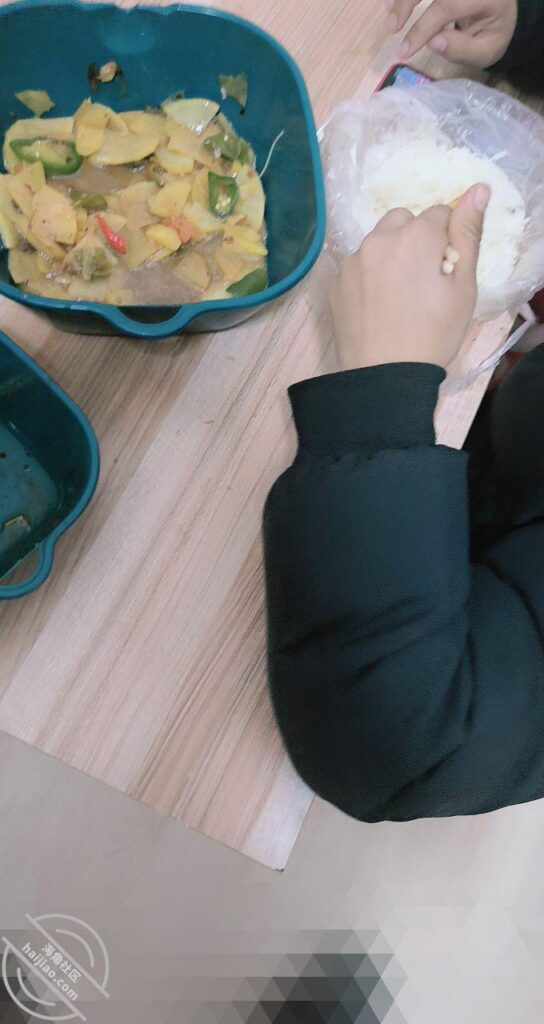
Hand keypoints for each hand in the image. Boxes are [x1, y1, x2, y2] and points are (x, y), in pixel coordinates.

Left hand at [330, 184, 489, 371]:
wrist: (384, 377)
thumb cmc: (432, 335)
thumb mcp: (463, 287)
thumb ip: (468, 234)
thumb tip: (477, 190)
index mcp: (415, 236)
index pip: (439, 215)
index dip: (447, 242)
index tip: (445, 273)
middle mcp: (378, 239)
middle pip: (404, 221)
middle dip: (415, 240)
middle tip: (422, 282)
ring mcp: (352, 260)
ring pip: (378, 241)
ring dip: (390, 255)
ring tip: (398, 296)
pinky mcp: (334, 282)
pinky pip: (357, 265)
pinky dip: (368, 275)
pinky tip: (376, 305)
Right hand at [387, 0, 516, 66]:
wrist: (500, 10)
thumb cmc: (491, 33)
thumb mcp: (486, 51)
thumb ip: (462, 48)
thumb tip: (432, 42)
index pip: (449, 5)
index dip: (423, 27)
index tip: (404, 51)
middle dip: (407, 2)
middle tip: (391, 28)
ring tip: (389, 14)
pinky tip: (390, 2)